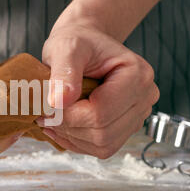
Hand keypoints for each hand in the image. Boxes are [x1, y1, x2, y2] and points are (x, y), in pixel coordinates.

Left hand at [38, 22, 159, 158]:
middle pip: (103, 132)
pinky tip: (61, 128)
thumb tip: (59, 101)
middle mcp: (144, 97)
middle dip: (69, 127)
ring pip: (103, 145)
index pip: (101, 112)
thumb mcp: (65, 47)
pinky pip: (102, 148)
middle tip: (45, 115)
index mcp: (137, 74)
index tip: (46, 107)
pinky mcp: (125, 128)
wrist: (84, 46)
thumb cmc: (77, 42)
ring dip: (72, 137)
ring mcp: (136, 116)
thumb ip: (63, 71)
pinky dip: (78, 143)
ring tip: (52, 120)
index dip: (69, 116)